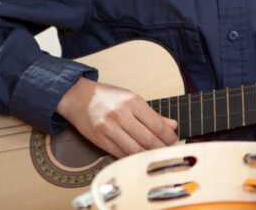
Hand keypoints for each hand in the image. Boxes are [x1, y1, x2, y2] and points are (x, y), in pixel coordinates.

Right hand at [56, 77, 178, 157]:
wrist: (79, 97)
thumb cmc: (109, 97)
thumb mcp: (133, 99)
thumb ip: (153, 114)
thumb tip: (172, 125)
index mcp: (133, 102)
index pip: (157, 125)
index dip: (169, 137)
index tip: (176, 142)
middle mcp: (121, 115)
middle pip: (147, 139)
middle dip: (162, 148)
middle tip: (170, 153)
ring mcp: (108, 128)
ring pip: (134, 149)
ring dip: (148, 156)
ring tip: (157, 157)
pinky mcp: (99, 140)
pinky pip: (120, 153)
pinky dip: (132, 158)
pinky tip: (140, 158)